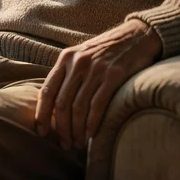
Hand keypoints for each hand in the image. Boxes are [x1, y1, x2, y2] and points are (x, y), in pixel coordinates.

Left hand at [34, 19, 161, 150]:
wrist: (137, 35)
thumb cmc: (108, 50)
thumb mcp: (83, 55)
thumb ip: (69, 74)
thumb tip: (55, 106)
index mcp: (66, 58)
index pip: (47, 91)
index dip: (42, 115)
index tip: (42, 132)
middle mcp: (78, 63)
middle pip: (62, 103)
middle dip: (61, 128)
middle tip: (65, 145)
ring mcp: (96, 69)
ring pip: (78, 107)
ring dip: (76, 130)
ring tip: (78, 143)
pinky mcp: (114, 75)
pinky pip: (97, 105)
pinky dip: (92, 124)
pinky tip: (91, 135)